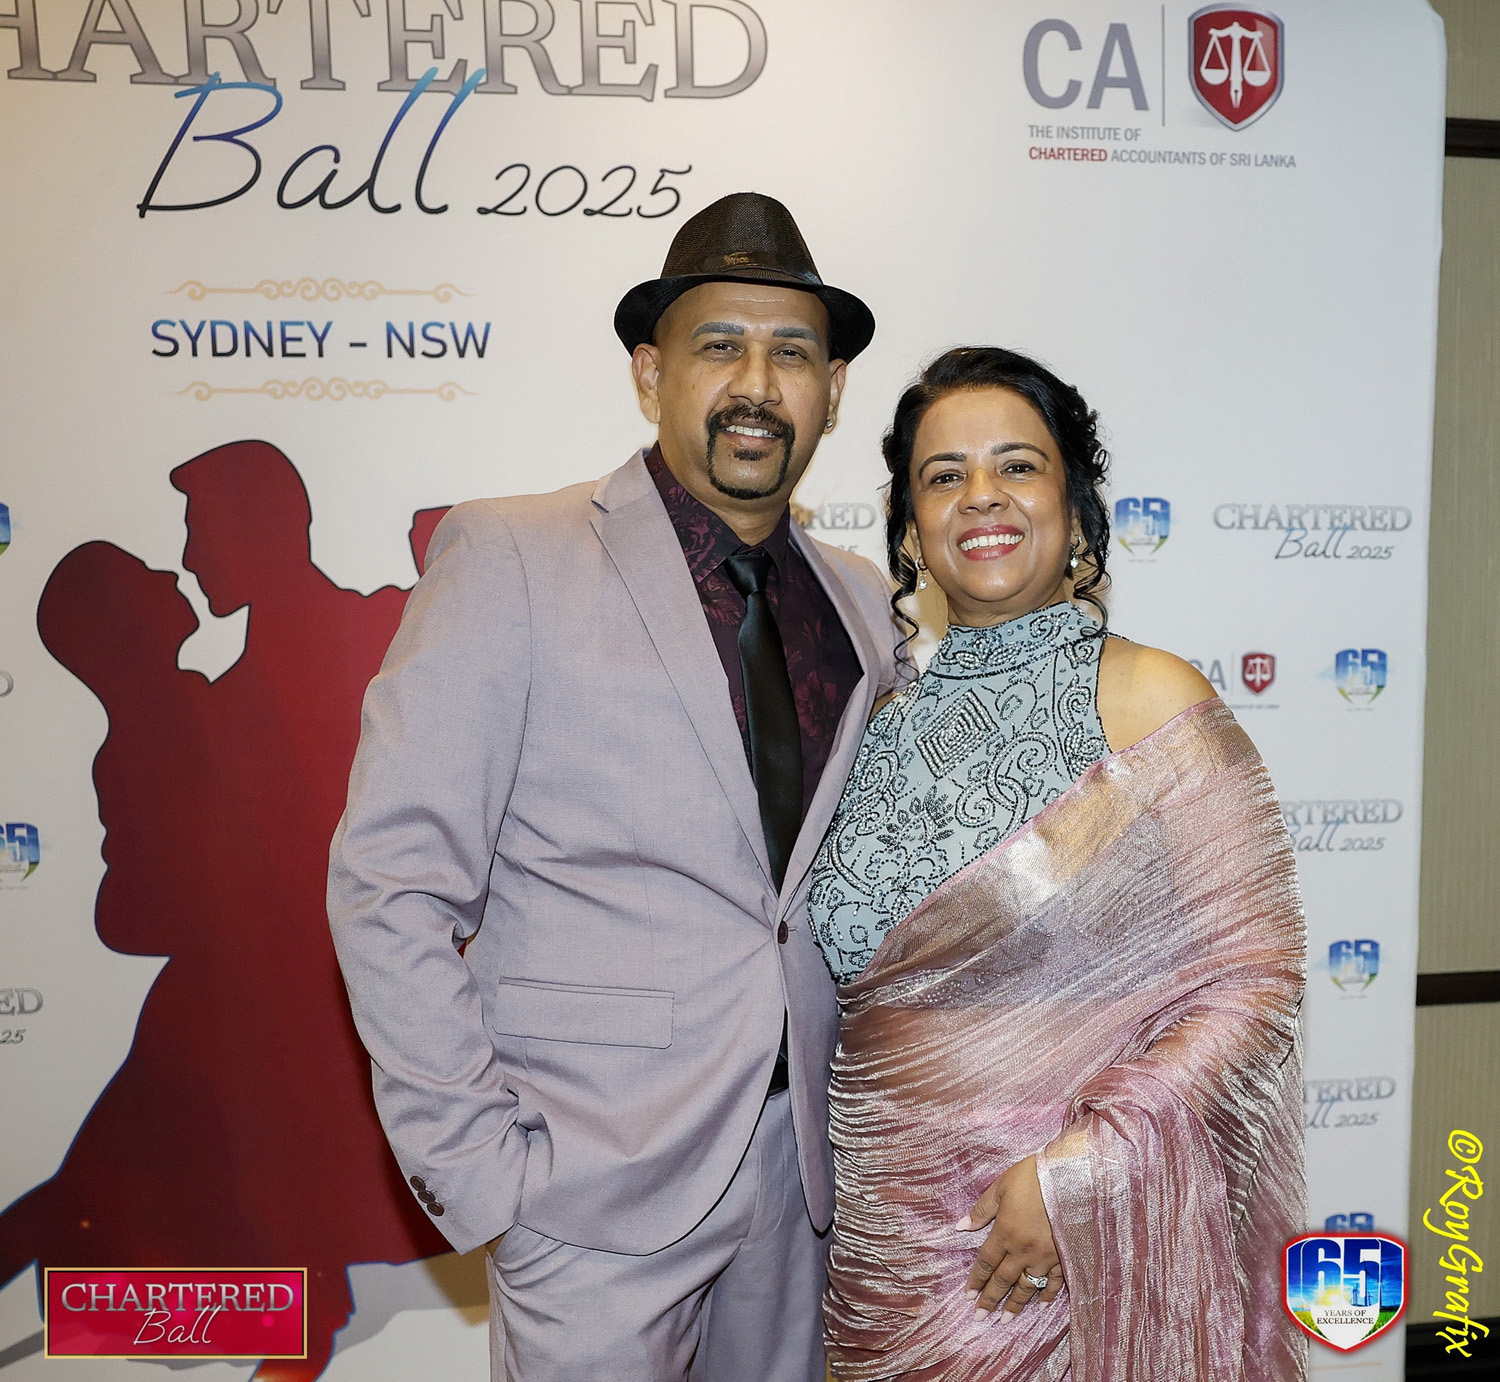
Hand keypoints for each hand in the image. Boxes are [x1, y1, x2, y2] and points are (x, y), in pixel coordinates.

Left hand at [955, 1155, 1063, 1319]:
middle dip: (991, 1300)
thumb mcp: (1002, 1186)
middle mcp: (1023, 1250)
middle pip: (1004, 1280)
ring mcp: (1046, 1257)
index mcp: (1005, 1232)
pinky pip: (1054, 1283)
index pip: (986, 1262)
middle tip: (980, 1318)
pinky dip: (1047, 1296)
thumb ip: (982, 1209)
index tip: (968, 1296)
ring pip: (1027, 1287)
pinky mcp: (1065, 1257)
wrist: (1072, 1177)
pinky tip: (1040, 1306)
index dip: (976, 1280)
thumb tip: (961, 1226)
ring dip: (1015, 1305)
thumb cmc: (1034, 1177)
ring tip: (1005, 1320)